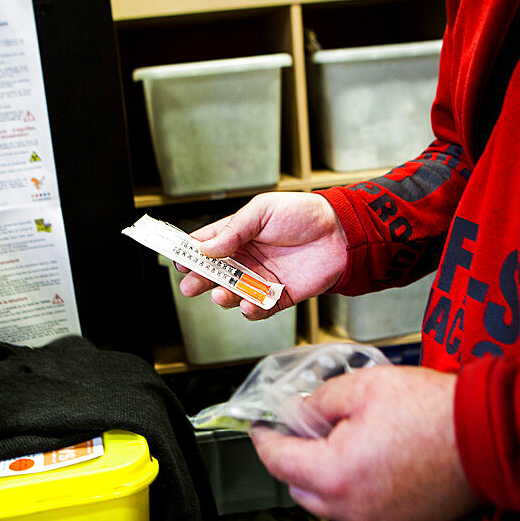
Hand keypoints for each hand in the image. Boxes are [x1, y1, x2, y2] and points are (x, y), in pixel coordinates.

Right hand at [178, 192, 347, 319]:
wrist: (340, 233)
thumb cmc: (304, 214)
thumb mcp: (262, 211)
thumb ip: (234, 230)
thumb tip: (207, 247)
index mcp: (239, 235)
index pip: (208, 245)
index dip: (192, 253)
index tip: (179, 260)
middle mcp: (248, 258)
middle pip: (216, 273)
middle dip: (200, 280)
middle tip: (190, 285)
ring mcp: (262, 278)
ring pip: (234, 293)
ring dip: (224, 296)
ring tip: (221, 294)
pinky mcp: (279, 295)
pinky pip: (259, 308)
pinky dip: (251, 310)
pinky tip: (248, 305)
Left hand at [250, 364, 480, 520]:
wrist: (489, 437)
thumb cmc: (434, 412)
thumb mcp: (363, 386)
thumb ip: (320, 400)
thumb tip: (301, 411)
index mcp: (335, 473)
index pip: (278, 460)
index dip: (263, 438)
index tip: (259, 425)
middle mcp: (352, 506)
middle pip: (299, 487)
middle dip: (291, 457)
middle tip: (298, 428)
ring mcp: (378, 520)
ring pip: (329, 501)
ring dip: (322, 474)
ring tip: (336, 438)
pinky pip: (360, 508)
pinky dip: (352, 486)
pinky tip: (366, 458)